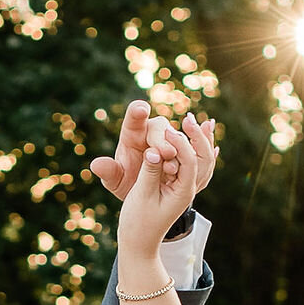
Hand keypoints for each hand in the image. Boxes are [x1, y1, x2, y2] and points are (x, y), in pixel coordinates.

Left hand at [90, 96, 218, 201]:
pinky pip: (192, 144)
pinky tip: (207, 151)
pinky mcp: (183, 149)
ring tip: (174, 168)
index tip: (141, 109)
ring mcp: (170, 139)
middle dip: (162, 139)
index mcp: (132, 133)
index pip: (134, 117)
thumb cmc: (127, 184)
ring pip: (176, 137)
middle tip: (166, 154)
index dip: (137, 112)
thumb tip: (96, 165)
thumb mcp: (116, 182)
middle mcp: (152, 131)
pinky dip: (197, 147)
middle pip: (159, 127)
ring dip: (179, 149)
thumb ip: (108, 172)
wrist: (146, 194)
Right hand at [117, 121, 204, 273]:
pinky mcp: (177, 186)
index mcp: (183, 192)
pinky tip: (206, 142)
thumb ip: (149, 173)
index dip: (180, 142)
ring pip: (201, 161)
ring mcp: (185, 188)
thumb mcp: (141, 197)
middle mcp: (189, 189)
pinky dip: (198, 151)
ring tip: (203, 123)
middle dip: (197, 137)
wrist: (139, 243)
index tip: (168, 128)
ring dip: (202, 141)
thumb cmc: (137, 223)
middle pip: (202, 158)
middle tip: (188, 118)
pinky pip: (193, 165)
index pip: (188, 161)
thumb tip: (154, 151)